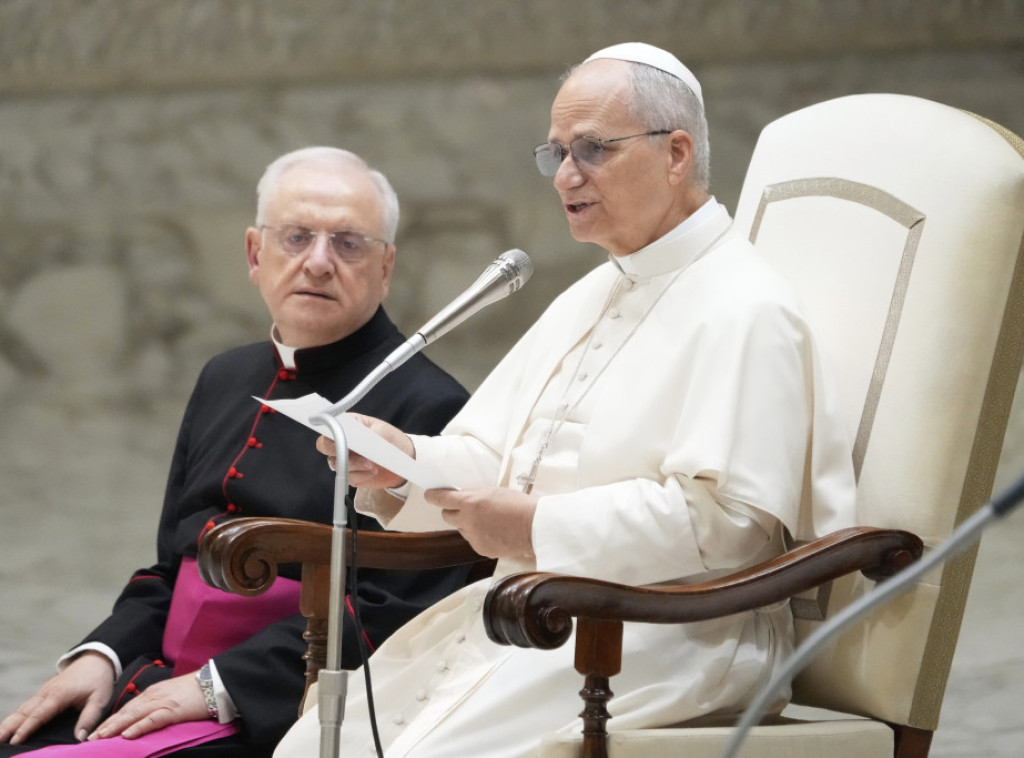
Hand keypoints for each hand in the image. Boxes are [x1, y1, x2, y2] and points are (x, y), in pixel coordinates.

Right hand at [0, 651, 113, 744]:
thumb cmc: (99, 680)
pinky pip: (27, 706)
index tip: (15, 741)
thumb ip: (89, 718)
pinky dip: (16, 716)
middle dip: (8, 727)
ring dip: (9, 722)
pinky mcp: (44, 693)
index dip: (26, 729)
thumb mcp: (99, 699)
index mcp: (59, 695)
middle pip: (24, 712)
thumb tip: (80, 738)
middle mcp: (47, 693)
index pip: (39, 714)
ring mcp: (43, 692)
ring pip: (22, 709)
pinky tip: (9, 726)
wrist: (97, 660)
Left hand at [88, 671, 209, 740]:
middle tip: (91, 738)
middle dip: (107, 725)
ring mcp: (162, 702)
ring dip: (115, 727)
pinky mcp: (173, 710)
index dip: (111, 720)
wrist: (214, 682)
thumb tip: (145, 718)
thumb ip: (158, 704)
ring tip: (101, 737)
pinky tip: (127, 734)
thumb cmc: (196, 690)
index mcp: (153, 693)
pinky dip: (138, 727)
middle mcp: (153, 696)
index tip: (97, 731)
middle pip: (126, 712)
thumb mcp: (172, 695)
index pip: (127, 708)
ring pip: (134, 716)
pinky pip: (152, 720)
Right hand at [315, 413, 411, 489]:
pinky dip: (362, 475)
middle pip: (324, 446)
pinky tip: (373, 471)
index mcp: (348, 425)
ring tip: (372, 464)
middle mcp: (342, 441)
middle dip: (340, 452)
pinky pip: (349, 477)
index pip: (329, 427)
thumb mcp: (384, 431)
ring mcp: (344, 458)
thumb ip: (370, 434)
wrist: (403, 459)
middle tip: (356, 454)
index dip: (329, 433)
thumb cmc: (391, 439)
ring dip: (356, 465)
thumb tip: (360, 441)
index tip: (340, 439)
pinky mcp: (350, 474)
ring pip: (337, 464)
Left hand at [425, 486, 537, 558]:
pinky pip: (472, 540)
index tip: (430, 495)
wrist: (534, 527)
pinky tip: (494, 532)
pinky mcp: (480, 549)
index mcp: (470, 503)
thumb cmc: (518, 505)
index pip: (441, 499)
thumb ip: (474, 495)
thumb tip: (461, 496)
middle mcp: (467, 521)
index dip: (433, 496)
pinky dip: (479, 536)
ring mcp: (473, 537)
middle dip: (453, 511)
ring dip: (467, 524)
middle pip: (447, 516)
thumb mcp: (493, 491)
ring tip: (488, 521)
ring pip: (461, 529)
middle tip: (465, 508)